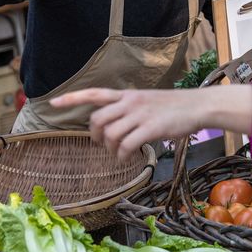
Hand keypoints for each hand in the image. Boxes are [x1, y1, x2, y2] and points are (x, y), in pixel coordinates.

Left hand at [54, 85, 251, 161]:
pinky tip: (128, 157)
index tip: (53, 104)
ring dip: (110, 148)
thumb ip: (128, 109)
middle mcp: (130, 102)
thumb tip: (113, 126)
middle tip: (101, 145)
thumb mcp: (146, 102)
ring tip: (119, 153)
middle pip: (98, 120)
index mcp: (127, 95)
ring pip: (110, 134)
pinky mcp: (150, 128)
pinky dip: (123, 155)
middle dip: (95, 136)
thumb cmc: (173, 107)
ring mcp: (140, 114)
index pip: (94, 94)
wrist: (197, 106)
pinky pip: (126, 145)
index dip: (72, 99)